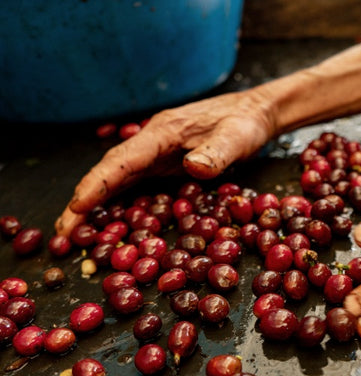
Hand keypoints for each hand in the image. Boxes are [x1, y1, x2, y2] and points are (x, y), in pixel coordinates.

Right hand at [55, 89, 275, 235]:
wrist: (253, 114)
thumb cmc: (244, 123)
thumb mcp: (236, 137)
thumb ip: (216, 153)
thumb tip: (193, 167)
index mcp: (163, 132)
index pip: (124, 159)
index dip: (99, 183)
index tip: (78, 206)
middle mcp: (153, 144)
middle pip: (112, 172)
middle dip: (86, 200)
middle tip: (64, 233)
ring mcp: (158, 155)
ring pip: (120, 181)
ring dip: (97, 206)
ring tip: (75, 234)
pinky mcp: (166, 166)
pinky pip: (137, 186)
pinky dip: (120, 203)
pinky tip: (110, 224)